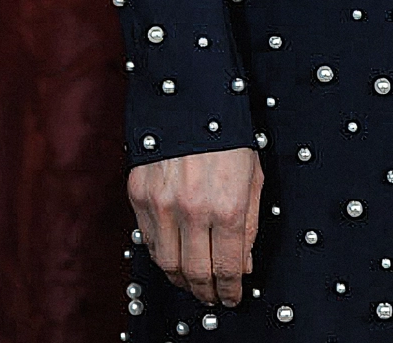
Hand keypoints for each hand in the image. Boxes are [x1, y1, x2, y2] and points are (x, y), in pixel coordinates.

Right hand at [128, 146, 262, 307]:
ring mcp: (162, 203)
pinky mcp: (139, 193)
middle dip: (206, 292)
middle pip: (195, 273)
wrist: (190, 93)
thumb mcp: (253, 175)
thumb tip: (242, 264)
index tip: (232, 297)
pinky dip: (161, 254)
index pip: (226, 268)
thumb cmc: (228, 133)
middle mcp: (193, 209)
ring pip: (167, 264)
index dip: (230, 290)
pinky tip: (173, 254)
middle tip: (212, 297)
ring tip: (192, 283)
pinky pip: (148, 239)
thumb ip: (250, 223)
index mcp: (228, 205)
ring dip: (181, 280)